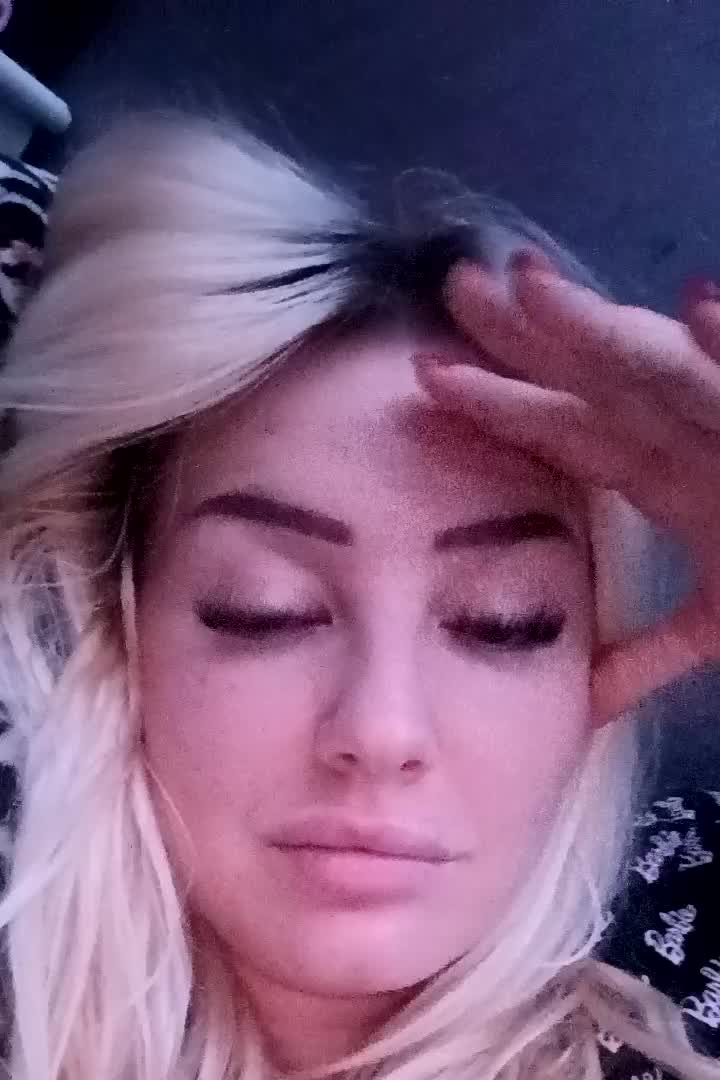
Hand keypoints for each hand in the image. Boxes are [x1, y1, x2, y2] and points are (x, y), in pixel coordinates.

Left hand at [415, 251, 719, 726]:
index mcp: (664, 470)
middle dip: (525, 334)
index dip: (499, 403)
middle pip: (592, 373)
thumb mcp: (717, 626)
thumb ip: (651, 653)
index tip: (425, 379)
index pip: (568, 427)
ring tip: (530, 287)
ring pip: (661, 362)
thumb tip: (586, 696)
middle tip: (452, 285)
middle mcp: (692, 431)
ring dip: (599, 325)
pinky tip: (700, 307)